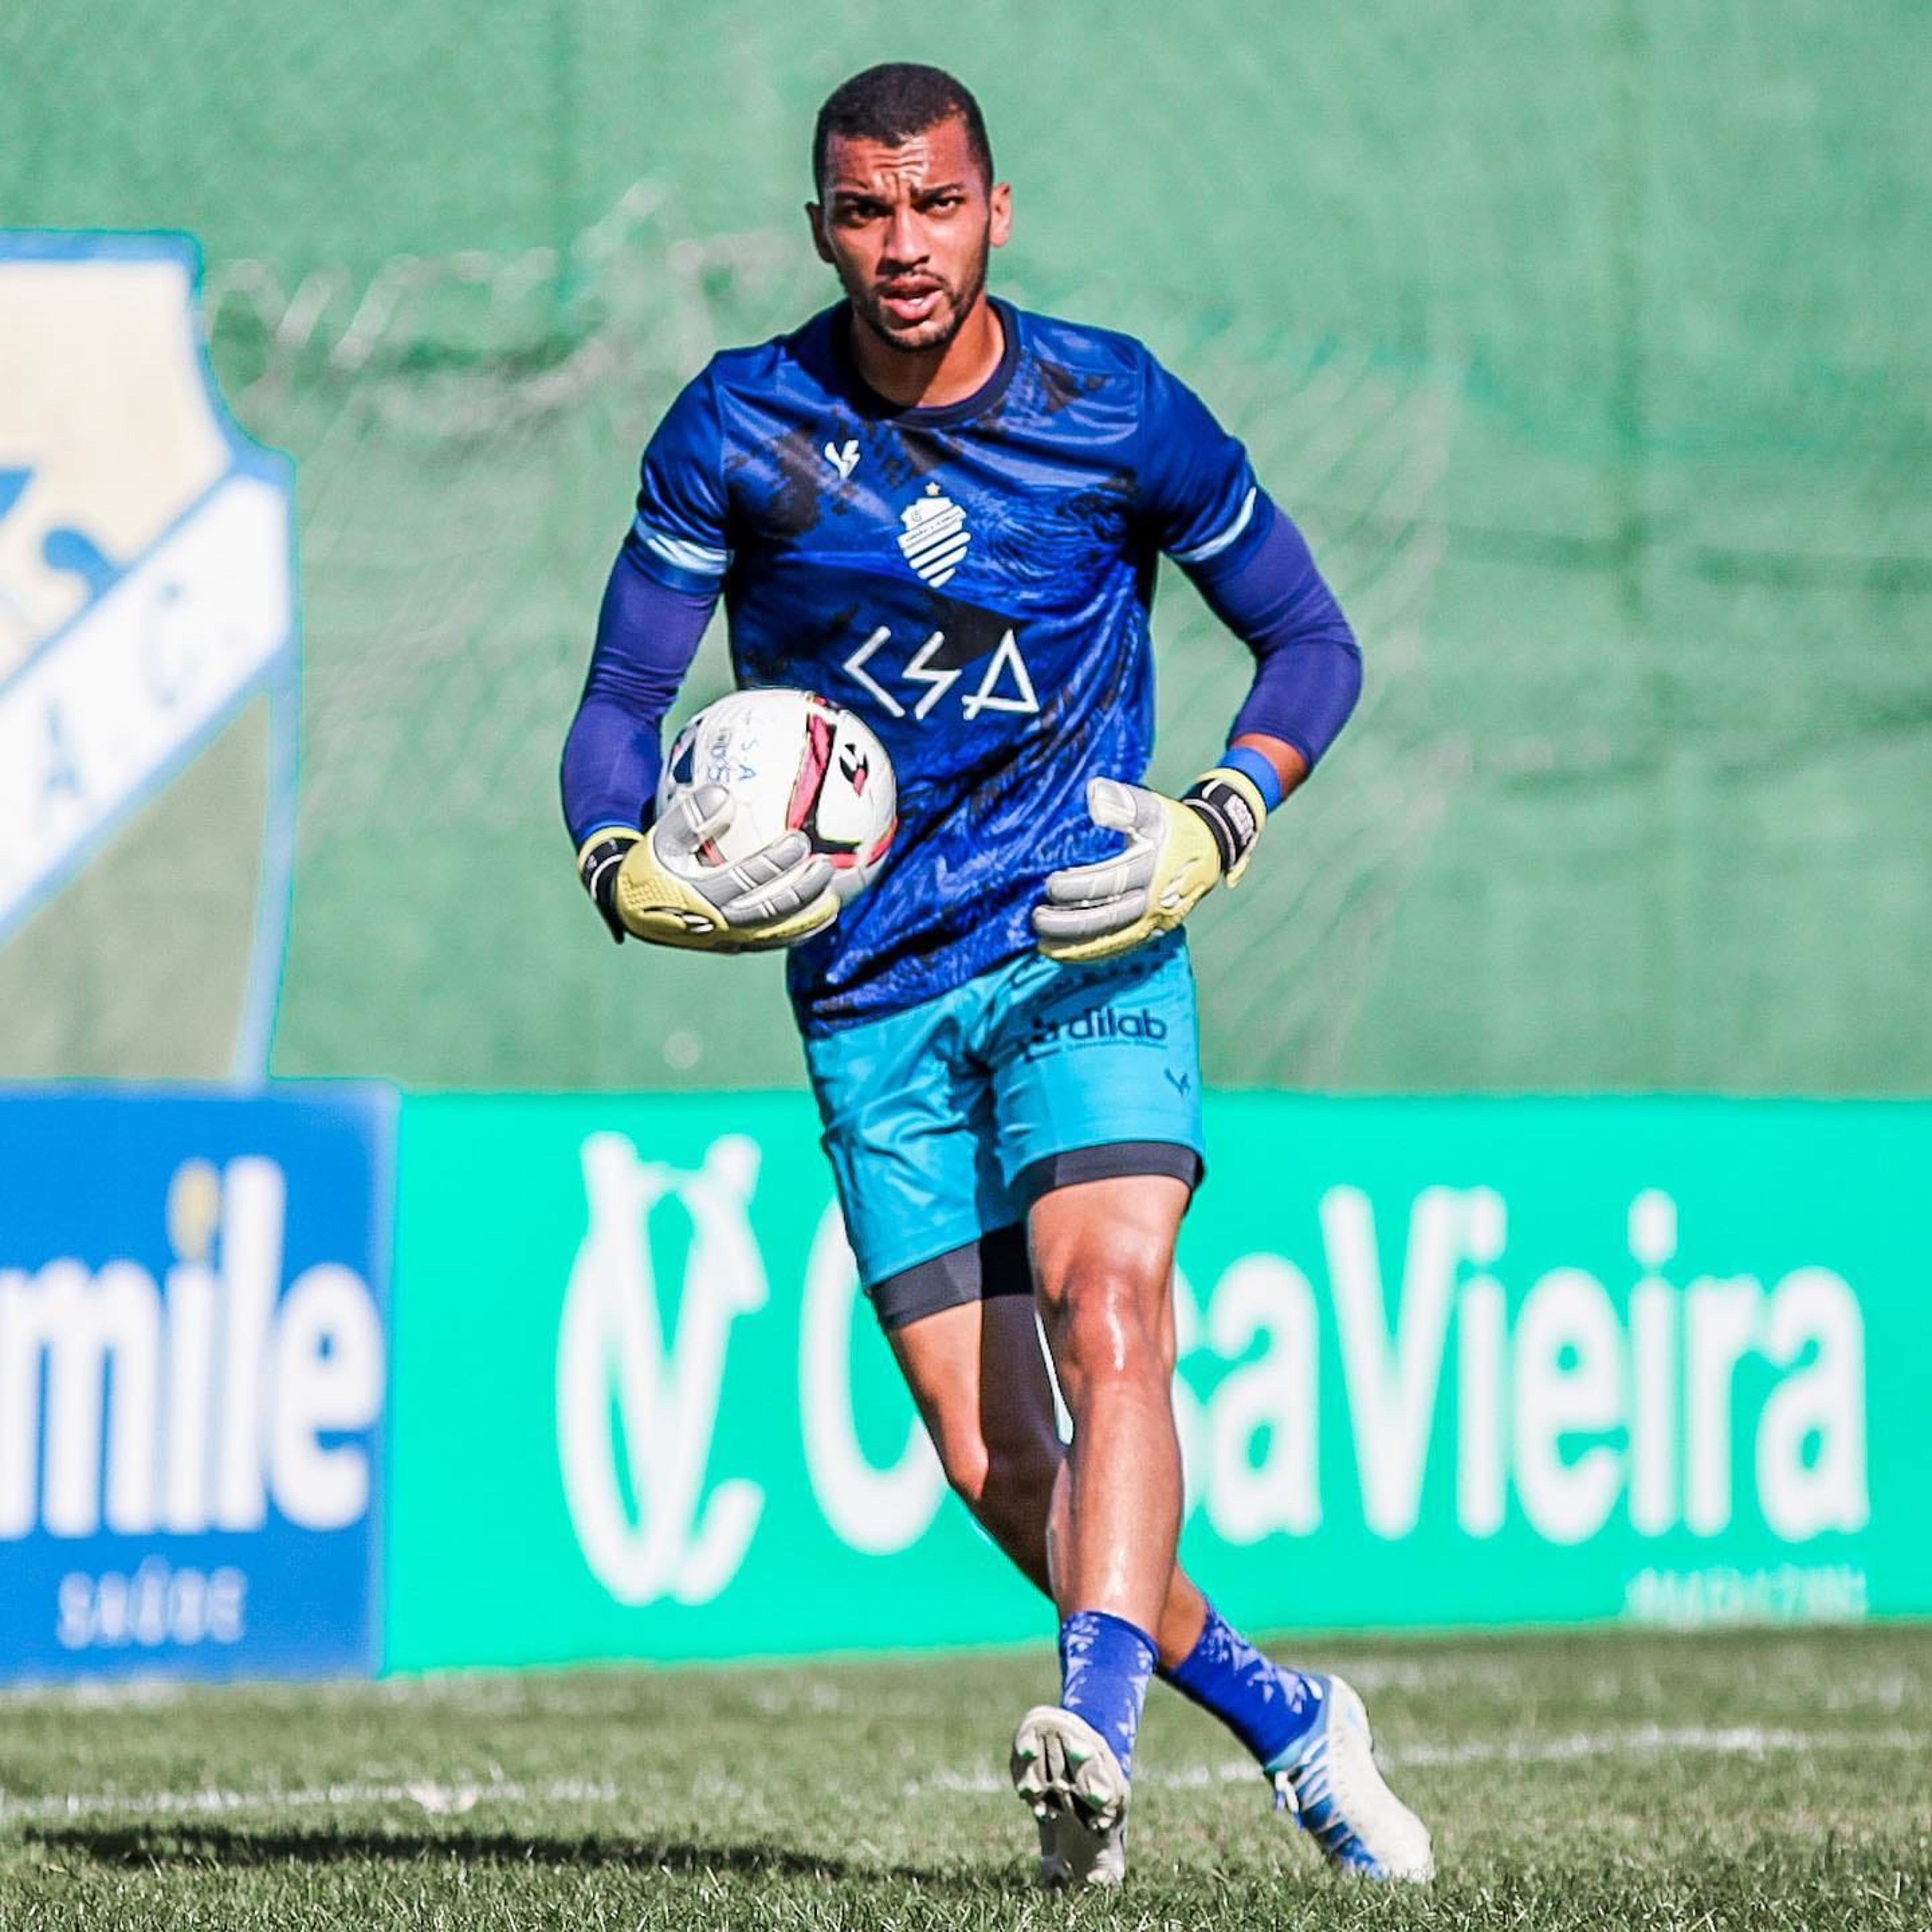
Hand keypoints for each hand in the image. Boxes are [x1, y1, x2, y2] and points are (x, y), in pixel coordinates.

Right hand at [577, 784, 839, 951]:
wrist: (631, 907)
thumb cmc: (649, 866)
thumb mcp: (659, 839)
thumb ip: (688, 817)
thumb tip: (723, 793)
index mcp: (699, 898)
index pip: (745, 880)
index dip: (774, 863)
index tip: (799, 840)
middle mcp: (718, 925)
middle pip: (769, 912)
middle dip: (801, 891)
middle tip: (826, 866)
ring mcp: (729, 941)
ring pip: (777, 934)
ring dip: (809, 917)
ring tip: (836, 897)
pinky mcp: (734, 947)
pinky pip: (774, 941)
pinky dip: (801, 930)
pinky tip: (824, 914)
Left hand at [1032, 767, 1265, 963]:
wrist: (1212, 848)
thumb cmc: (1176, 826)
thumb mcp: (1155, 808)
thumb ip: (1125, 803)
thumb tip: (1094, 795)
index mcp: (1153, 867)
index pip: (1110, 883)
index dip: (1079, 887)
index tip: (1049, 885)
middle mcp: (1155, 900)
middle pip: (1108, 918)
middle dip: (1070, 923)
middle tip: (1036, 918)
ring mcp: (1157, 920)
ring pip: (1113, 940)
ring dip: (1077, 946)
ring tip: (1043, 946)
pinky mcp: (1155, 931)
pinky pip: (1122, 947)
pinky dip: (1094, 954)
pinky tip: (1068, 955)